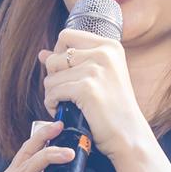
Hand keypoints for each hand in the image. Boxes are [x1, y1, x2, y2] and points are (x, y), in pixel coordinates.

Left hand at [36, 29, 153, 160]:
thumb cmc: (113, 109)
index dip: (58, 54)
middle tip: (66, 94)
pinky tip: (64, 111)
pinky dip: (53, 104)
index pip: (66, 36)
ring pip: (51, 77)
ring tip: (67, 104)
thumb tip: (41, 54)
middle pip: (55, 57)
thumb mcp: (98, 77)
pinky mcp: (87, 88)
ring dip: (53, 94)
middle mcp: (104, 53)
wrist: (128, 135)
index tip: (66, 74)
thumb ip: (71, 61)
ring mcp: (95, 70)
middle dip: (54, 77)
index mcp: (109, 46)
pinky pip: (53, 92)